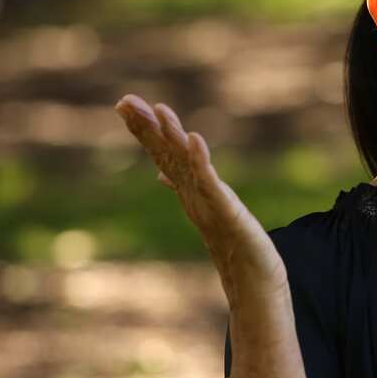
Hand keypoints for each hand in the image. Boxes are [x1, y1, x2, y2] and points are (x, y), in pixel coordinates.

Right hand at [114, 94, 288, 302]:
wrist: (252, 276)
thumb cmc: (231, 243)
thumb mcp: (207, 208)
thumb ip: (184, 187)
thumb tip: (161, 174)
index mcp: (189, 188)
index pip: (162, 152)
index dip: (145, 129)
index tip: (124, 104)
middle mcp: (193, 192)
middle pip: (167, 153)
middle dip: (147, 127)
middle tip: (124, 101)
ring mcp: (208, 201)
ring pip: (185, 164)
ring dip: (172, 136)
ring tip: (159, 109)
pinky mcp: (226, 211)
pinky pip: (211, 183)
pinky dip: (202, 161)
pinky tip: (196, 140)